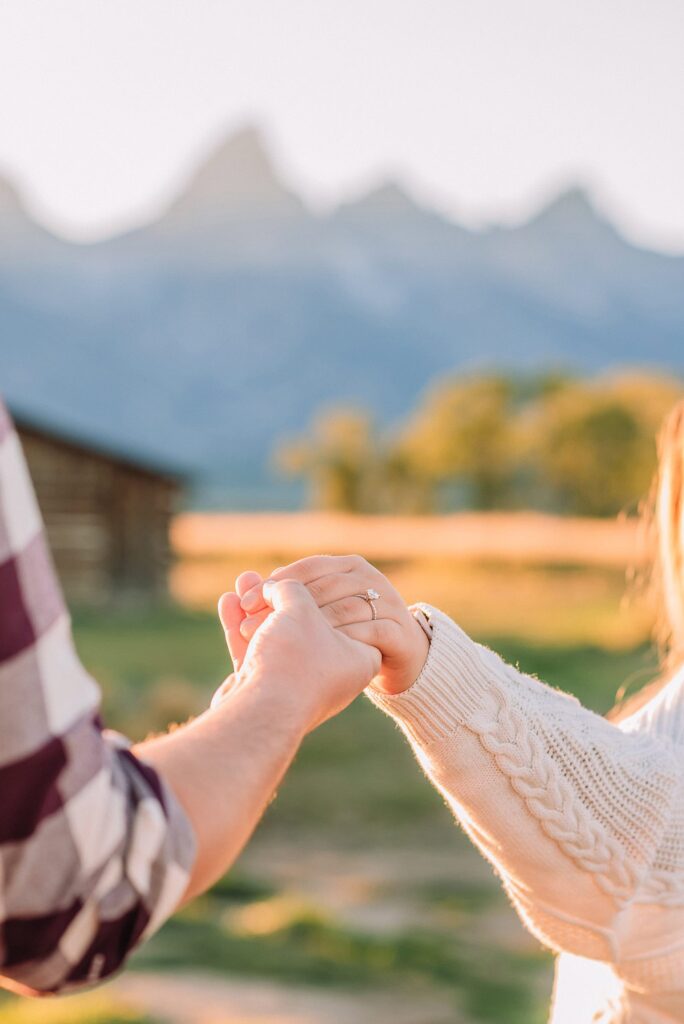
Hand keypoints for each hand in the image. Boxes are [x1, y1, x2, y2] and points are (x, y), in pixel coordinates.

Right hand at [217, 577, 380, 729]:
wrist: (260, 713)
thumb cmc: (294, 659)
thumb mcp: (300, 608)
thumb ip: (291, 588)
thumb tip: (274, 585)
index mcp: (360, 659)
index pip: (347, 614)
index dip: (323, 590)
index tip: (303, 579)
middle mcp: (333, 675)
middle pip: (308, 624)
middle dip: (282, 598)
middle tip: (268, 580)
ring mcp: (297, 685)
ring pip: (277, 636)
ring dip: (257, 608)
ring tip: (244, 581)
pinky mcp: (266, 692)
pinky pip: (255, 652)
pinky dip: (241, 627)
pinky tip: (228, 601)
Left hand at [236, 556, 429, 694]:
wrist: (399, 656)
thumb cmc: (348, 631)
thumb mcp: (316, 612)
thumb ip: (284, 599)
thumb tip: (239, 586)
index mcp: (348, 565)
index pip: (309, 567)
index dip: (277, 582)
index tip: (246, 603)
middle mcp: (370, 578)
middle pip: (324, 587)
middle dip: (287, 607)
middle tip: (255, 627)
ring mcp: (389, 602)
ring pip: (345, 608)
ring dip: (310, 627)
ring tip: (281, 645)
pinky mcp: (399, 631)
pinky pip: (369, 632)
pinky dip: (343, 642)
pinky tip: (318, 656)